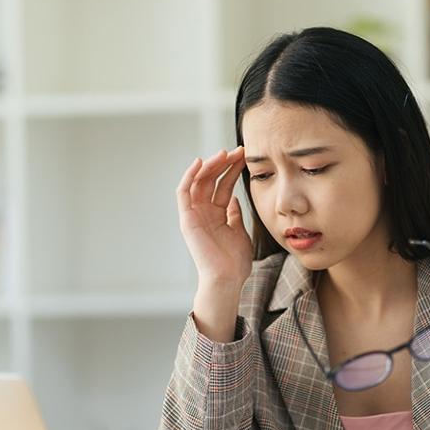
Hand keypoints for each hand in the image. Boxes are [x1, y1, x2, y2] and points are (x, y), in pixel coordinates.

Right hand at [176, 147, 252, 289]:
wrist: (227, 279)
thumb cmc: (235, 262)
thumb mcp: (239, 232)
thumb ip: (234, 215)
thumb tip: (233, 198)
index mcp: (216, 214)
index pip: (223, 185)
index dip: (233, 170)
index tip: (246, 157)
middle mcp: (203, 212)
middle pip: (210, 180)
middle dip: (224, 163)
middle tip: (239, 151)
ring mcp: (194, 215)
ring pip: (198, 182)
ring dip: (210, 165)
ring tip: (224, 154)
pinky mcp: (186, 219)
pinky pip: (183, 192)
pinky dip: (189, 176)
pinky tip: (200, 162)